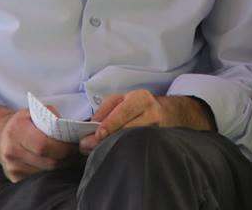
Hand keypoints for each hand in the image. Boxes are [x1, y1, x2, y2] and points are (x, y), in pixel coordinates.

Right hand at [0, 108, 77, 181]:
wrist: (0, 136)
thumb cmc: (22, 123)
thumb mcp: (35, 112)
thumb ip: (53, 117)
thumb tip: (70, 131)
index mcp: (17, 130)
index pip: (44, 145)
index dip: (63, 148)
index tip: (75, 145)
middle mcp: (11, 150)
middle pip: (48, 162)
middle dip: (66, 158)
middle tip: (75, 152)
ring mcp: (12, 167)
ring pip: (45, 172)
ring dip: (60, 166)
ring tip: (67, 156)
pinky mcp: (14, 178)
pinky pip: (39, 178)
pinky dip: (50, 172)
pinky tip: (54, 162)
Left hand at [78, 90, 212, 153]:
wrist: (164, 113)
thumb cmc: (137, 105)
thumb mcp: (121, 99)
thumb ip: (105, 109)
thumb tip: (92, 125)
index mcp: (141, 99)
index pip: (124, 112)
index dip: (110, 123)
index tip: (98, 134)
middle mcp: (151, 114)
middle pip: (128, 129)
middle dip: (106, 138)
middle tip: (87, 145)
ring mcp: (155, 131)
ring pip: (131, 140)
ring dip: (112, 146)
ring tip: (95, 150)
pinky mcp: (155, 143)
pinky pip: (136, 147)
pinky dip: (121, 150)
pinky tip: (110, 152)